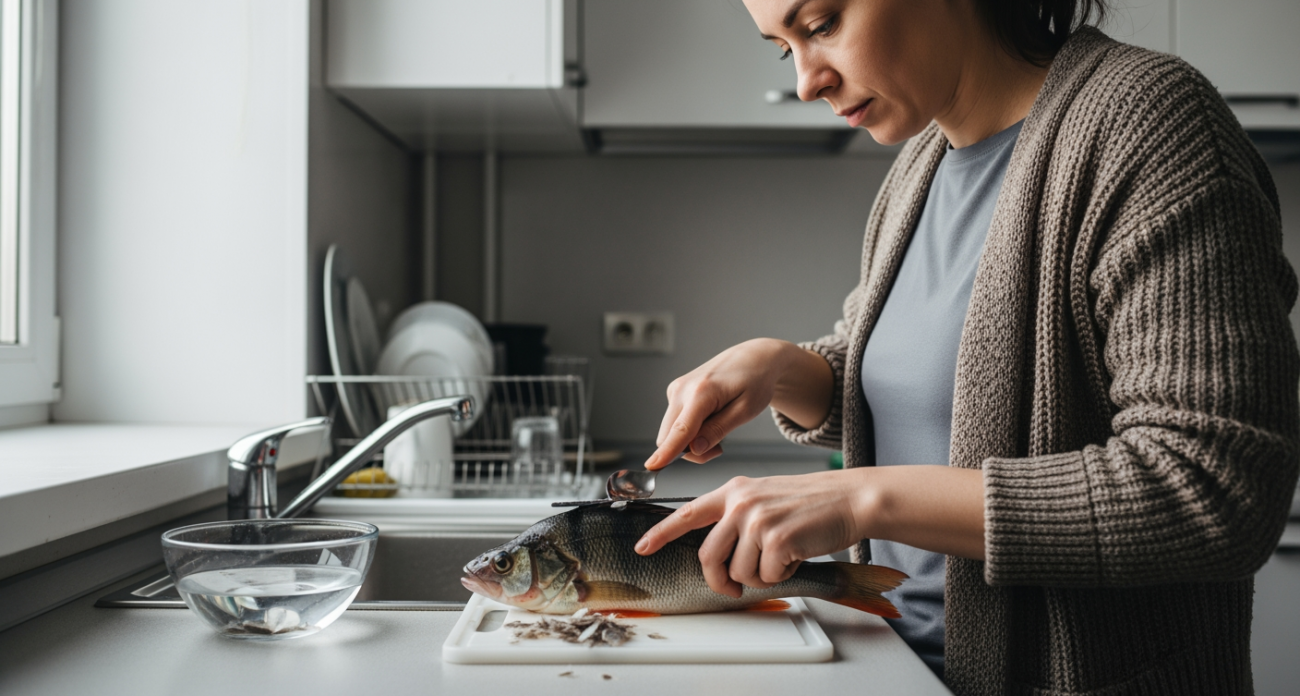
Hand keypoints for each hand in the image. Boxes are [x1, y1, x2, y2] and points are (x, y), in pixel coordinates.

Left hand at [635, 466, 987, 597]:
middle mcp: (739, 503)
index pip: (687, 513)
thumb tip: (718, 555)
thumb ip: (737, 517)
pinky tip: (797, 555)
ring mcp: (756, 519)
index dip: (661, 532)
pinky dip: (783, 574)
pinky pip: (767, 576)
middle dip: (719, 580)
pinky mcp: (776, 538)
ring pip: (739, 572)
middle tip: (734, 587)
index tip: (642, 546)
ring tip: (783, 556)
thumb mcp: (765, 497)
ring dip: (761, 575)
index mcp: (733, 491)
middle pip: (708, 556)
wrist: (849, 498)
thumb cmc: (810, 504)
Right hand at [645, 339, 832, 470]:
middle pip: (669, 436)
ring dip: (690, 442)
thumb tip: (694, 449)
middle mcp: (682, 389)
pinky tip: (710, 419)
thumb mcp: (746, 410)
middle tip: (719, 447)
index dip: (666, 452)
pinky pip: (675, 423)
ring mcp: (676, 389)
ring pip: (670, 432)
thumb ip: (718, 430)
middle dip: (689, 451)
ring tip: (719, 430)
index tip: (651, 467)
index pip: (680, 430)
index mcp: (701, 392)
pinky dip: (689, 430)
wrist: (752, 358)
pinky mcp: (675, 392)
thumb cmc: (755, 382)